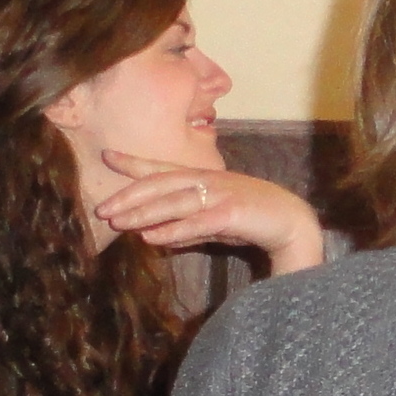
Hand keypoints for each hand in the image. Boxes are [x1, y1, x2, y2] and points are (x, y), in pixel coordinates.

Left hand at [95, 151, 324, 274]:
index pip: (162, 168)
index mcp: (202, 178)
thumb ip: (186, 228)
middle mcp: (208, 181)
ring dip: (144, 213)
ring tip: (119, 222)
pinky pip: (197, 222)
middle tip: (102, 209)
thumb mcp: (213, 223)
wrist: (292, 223)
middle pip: (161, 185)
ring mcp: (220, 195)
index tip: (107, 156)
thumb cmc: (252, 220)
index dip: (134, 162)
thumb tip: (156, 236)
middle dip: (130, 196)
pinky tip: (152, 239)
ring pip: (174, 202)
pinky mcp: (232, 213)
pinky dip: (174, 230)